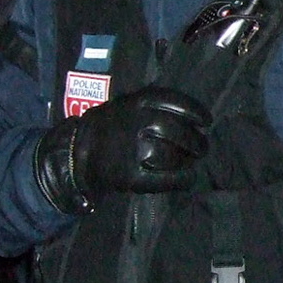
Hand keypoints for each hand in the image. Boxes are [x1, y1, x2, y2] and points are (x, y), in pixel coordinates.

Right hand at [32, 86, 210, 213]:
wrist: (75, 152)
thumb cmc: (109, 127)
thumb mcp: (125, 105)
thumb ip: (152, 105)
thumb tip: (192, 115)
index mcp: (135, 103)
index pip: (174, 102)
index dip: (195, 111)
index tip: (206, 121)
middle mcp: (133, 123)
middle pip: (175, 130)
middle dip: (195, 140)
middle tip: (203, 147)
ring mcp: (131, 150)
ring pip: (170, 154)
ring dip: (188, 159)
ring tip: (194, 161)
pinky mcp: (129, 175)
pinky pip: (163, 179)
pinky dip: (181, 180)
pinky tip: (188, 179)